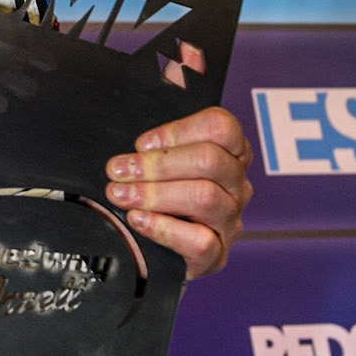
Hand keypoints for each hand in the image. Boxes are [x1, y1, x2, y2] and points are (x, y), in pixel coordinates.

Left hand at [104, 104, 252, 280]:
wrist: (151, 252)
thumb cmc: (153, 197)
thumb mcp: (154, 160)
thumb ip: (154, 138)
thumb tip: (139, 99)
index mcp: (228, 153)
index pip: (221, 127)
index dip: (177, 131)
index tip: (141, 143)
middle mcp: (236, 184)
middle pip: (210, 160)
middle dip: (156, 163)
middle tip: (119, 170)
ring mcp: (230, 220)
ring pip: (205, 197)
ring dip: (155, 193)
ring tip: (121, 194)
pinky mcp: (217, 255)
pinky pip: (200, 241)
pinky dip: (163, 228)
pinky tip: (139, 220)